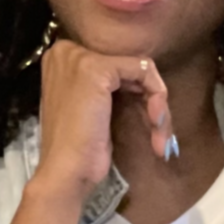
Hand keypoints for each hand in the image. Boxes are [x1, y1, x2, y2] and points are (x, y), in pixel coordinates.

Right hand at [31, 40, 173, 206]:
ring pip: (141, 70)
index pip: (115, 64)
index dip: (134, 91)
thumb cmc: (79, 148)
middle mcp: (67, 50)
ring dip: (159, 105)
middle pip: (129, 67)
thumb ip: (106, 86)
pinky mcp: (98, 69)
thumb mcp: (90, 107)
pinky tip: (156, 124)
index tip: (145, 120)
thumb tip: (142, 81)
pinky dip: (157, 98)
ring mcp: (81, 58)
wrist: (65, 173)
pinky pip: (144, 71)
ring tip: (161, 139)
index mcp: (62, 57)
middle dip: (151, 100)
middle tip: (160, 134)